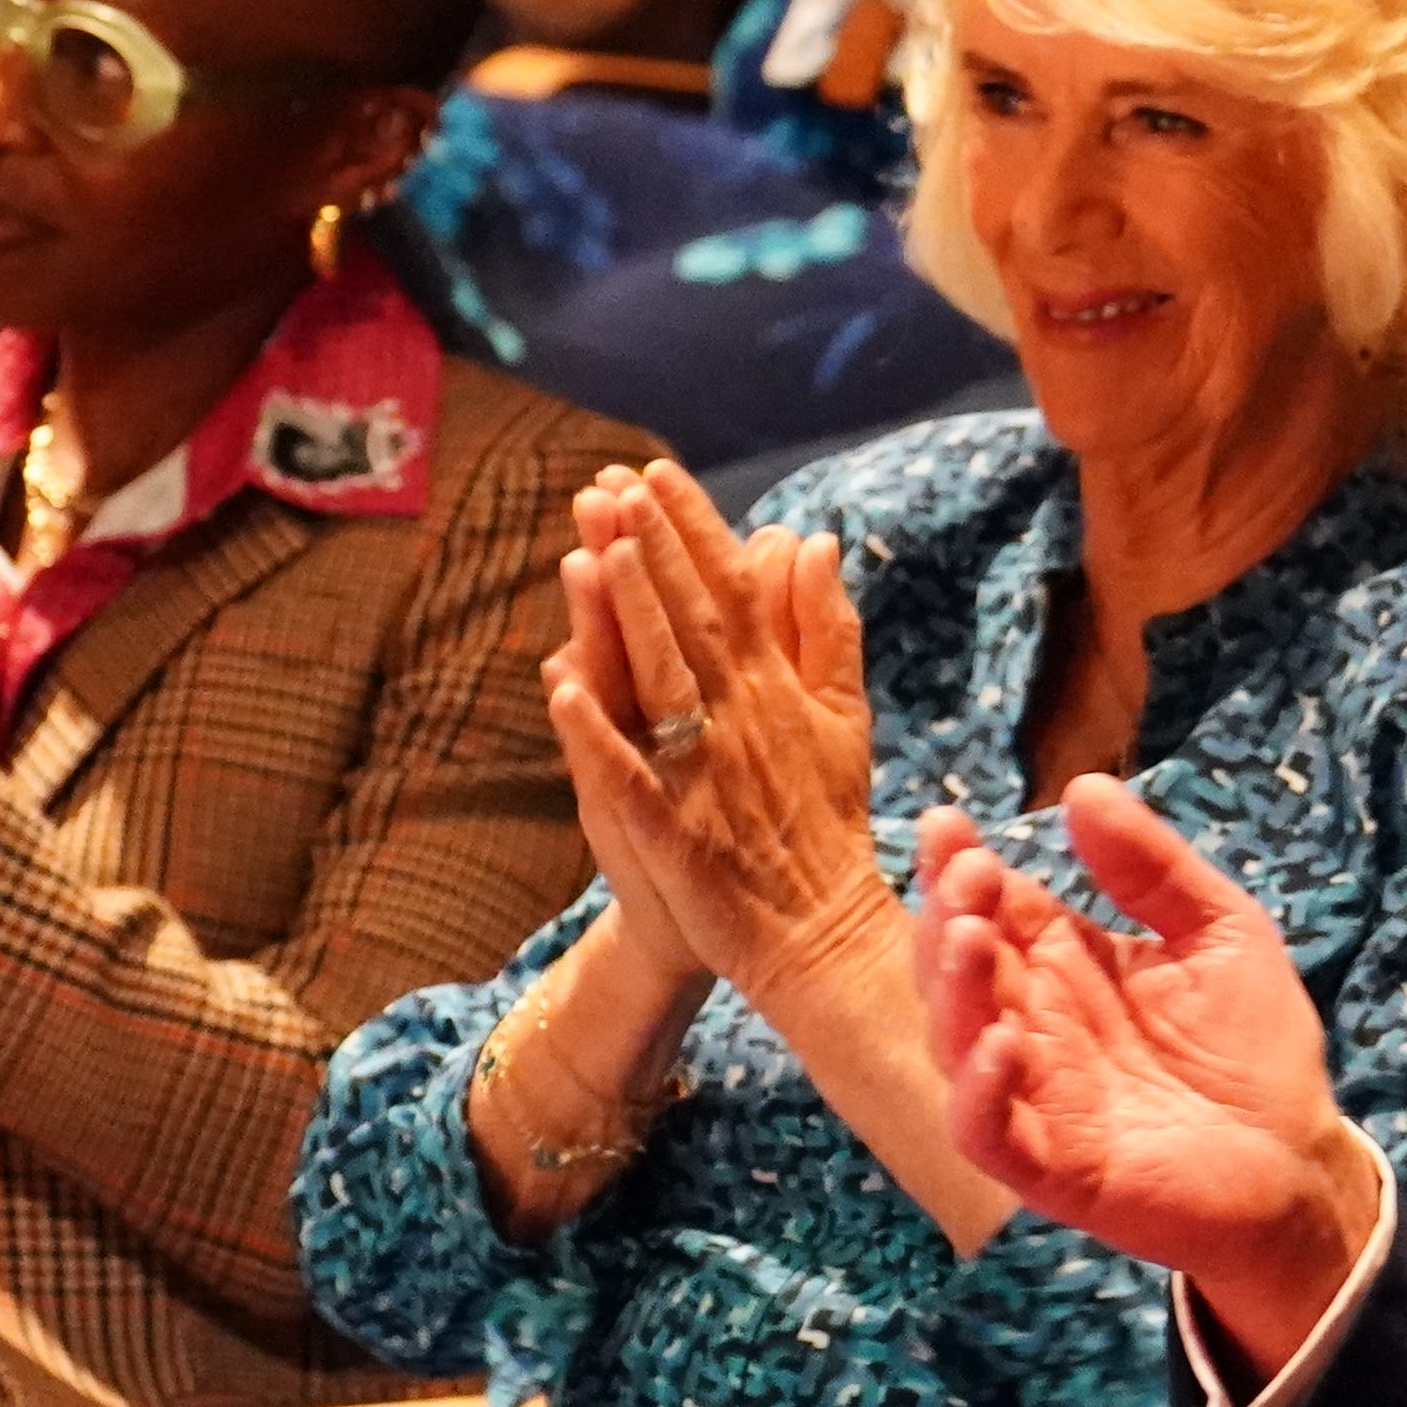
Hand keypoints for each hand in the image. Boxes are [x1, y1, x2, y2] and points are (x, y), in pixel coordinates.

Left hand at [540, 461, 897, 1014]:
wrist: (821, 934)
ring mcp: (705, 775)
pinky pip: (629, 776)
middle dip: (652, 550)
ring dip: (629, 618)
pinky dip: (597, 733)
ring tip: (597, 552)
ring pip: (662, 682)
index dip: (694, 530)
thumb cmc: (825, 823)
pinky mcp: (675, 832)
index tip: (655, 471)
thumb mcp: (845, 718)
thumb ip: (827, 628)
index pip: (734, 591)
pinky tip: (561, 686)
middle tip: (611, 484)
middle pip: (691, 621)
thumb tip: (814, 540)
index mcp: (779, 689)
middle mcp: (743, 720)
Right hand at [923, 781, 1380, 1373]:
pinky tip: (1005, 1044)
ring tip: (972, 938)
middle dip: (950, 915)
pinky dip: (979, 1091)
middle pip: (958, 966)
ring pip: (958, 1041)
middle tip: (970, 875)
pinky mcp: (1052, 1167)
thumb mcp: (1221, 930)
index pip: (991, 906)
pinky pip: (989, 1132)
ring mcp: (1036, 1096)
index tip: (949, 822)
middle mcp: (1034, 1024)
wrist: (1300, 1161)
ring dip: (954, 990)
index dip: (959, 865)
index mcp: (1063, 964)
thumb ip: (1154, 868)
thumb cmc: (1254, 1047)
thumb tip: (1086, 787)